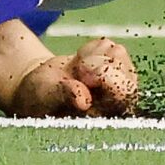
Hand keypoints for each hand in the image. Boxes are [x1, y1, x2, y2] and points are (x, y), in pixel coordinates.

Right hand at [0, 38, 138, 117]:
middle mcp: (115, 105)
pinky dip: (91, 49)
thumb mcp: (46, 98)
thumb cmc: (39, 99)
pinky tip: (79, 63)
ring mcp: (116, 84)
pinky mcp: (111, 67)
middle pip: (126, 73)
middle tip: (79, 72)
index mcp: (103, 119)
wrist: (37, 86)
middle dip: (99, 66)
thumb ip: (64, 96)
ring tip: (76, 71)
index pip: (124, 97)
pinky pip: (109, 45)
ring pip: (119, 55)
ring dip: (93, 57)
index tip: (85, 75)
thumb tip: (84, 101)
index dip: (108, 79)